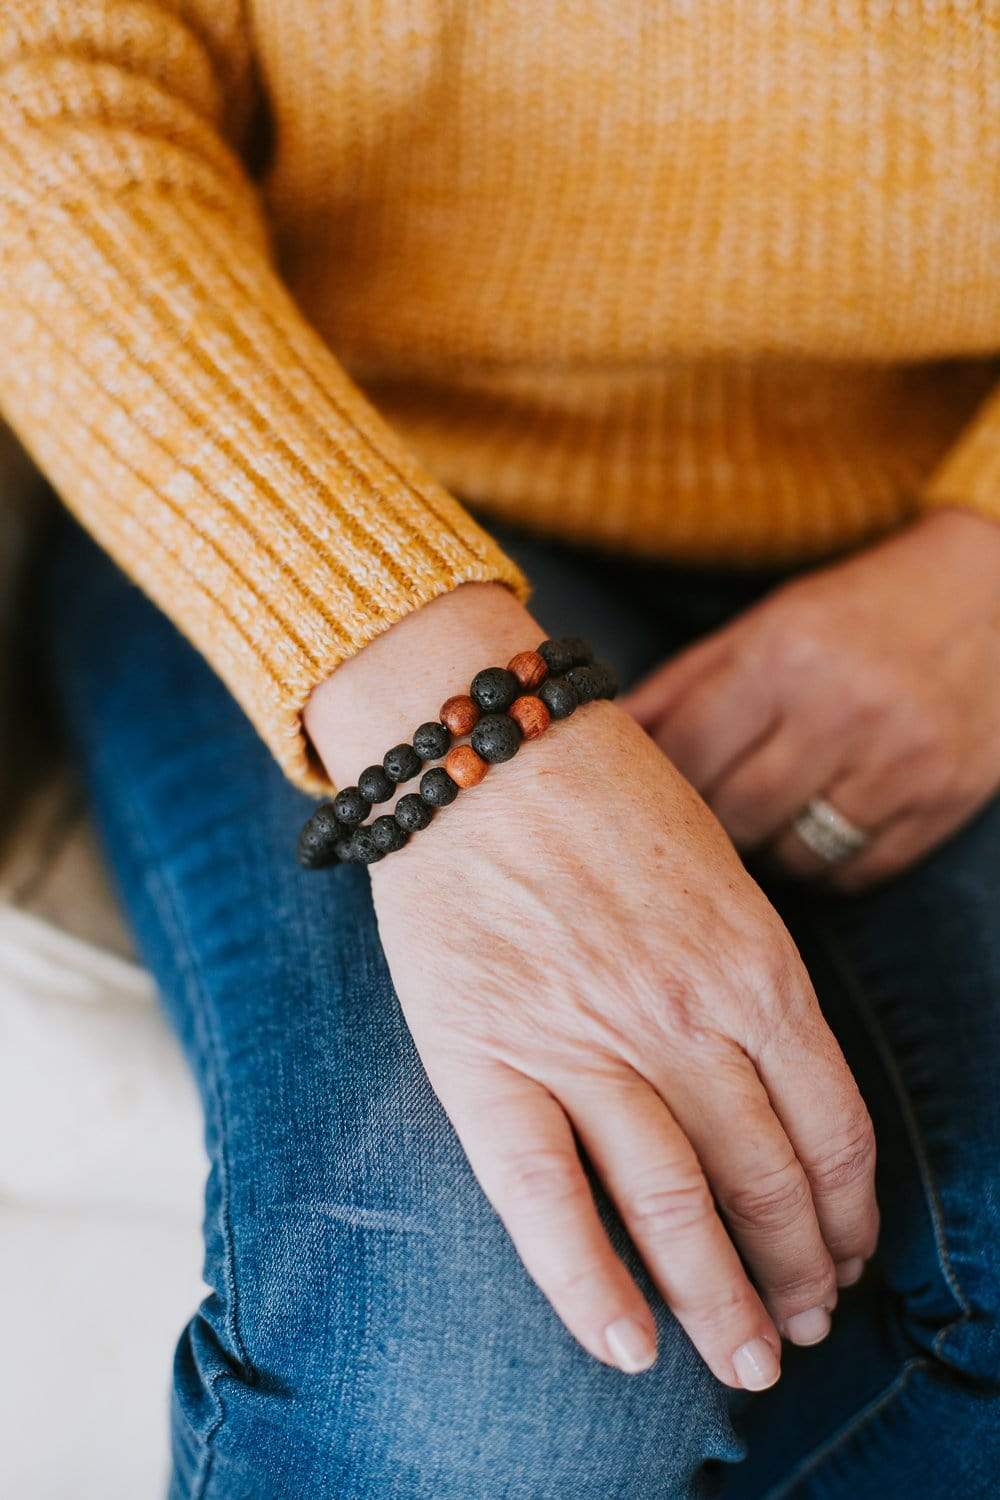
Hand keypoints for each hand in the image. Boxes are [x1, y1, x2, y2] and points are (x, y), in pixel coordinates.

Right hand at [305, 584, 877, 1386]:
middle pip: (766, 1181)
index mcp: (753, 964)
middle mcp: (684, 1015)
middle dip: (798, 1272)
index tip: (847, 1259)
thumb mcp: (714, 868)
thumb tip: (769, 1084)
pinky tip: (624, 1345)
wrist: (475, 746)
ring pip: (677, 1204)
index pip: (830, 1127)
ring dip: (721, 1298)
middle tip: (806, 1328)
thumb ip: (747, 975)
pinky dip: (589, 1284)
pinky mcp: (490, 1058)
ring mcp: (587, 1041)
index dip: (847, 1214)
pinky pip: (548, 1197)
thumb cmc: (597, 794)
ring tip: (746, 1358)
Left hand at [623, 510, 999, 888]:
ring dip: (767, 848)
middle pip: (737, 814)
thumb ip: (680, 687)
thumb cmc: (855, 612)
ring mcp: (900, 761)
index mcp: (784, 654)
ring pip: (794, 856)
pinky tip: (820, 825)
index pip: (690, 756)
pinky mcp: (943, 800)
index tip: (652, 792)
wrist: (987, 592)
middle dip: (710, 822)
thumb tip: (602, 738)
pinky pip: (856, 872)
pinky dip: (825, 865)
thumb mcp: (761, 626)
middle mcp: (844, 709)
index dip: (662, 785)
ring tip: (767, 815)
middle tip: (707, 811)